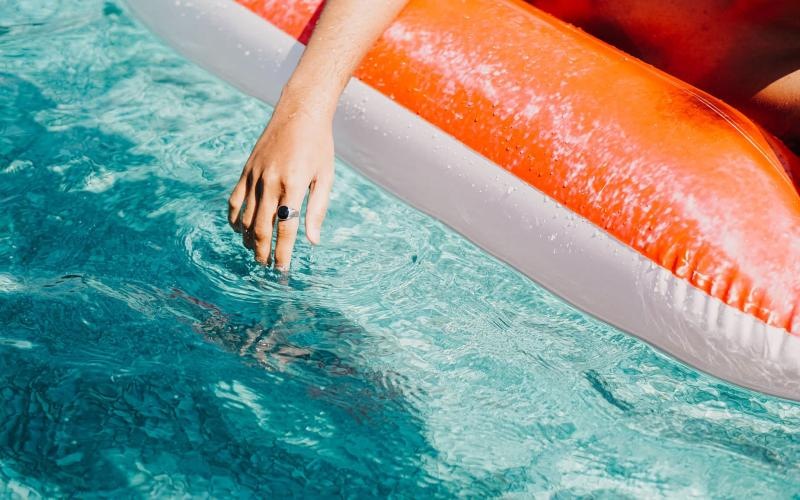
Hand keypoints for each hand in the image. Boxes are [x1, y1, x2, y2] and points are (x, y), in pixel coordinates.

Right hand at [228, 101, 333, 269]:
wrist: (299, 113)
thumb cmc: (319, 146)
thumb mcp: (325, 177)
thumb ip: (318, 209)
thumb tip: (312, 241)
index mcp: (294, 184)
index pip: (286, 228)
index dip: (283, 253)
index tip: (281, 270)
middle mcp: (271, 181)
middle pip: (261, 227)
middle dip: (263, 251)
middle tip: (266, 267)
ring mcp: (255, 175)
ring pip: (245, 217)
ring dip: (248, 239)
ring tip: (255, 252)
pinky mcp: (246, 170)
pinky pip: (235, 199)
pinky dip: (234, 218)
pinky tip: (239, 230)